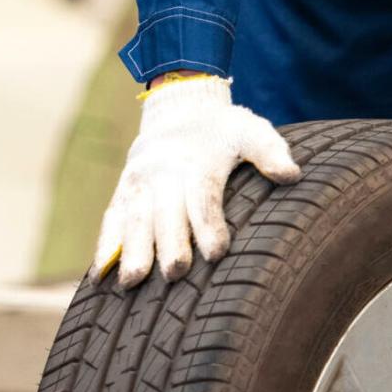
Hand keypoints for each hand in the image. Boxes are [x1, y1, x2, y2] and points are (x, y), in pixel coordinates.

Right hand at [92, 75, 299, 287]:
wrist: (179, 109)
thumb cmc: (223, 131)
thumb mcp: (250, 131)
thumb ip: (270, 151)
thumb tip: (292, 175)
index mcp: (197, 161)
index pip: (203, 196)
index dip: (208, 224)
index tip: (216, 253)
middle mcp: (163, 172)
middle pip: (165, 213)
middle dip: (169, 243)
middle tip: (174, 273)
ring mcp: (139, 183)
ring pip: (134, 219)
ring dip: (132, 251)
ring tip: (132, 282)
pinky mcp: (123, 192)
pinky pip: (111, 220)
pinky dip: (104, 247)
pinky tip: (100, 277)